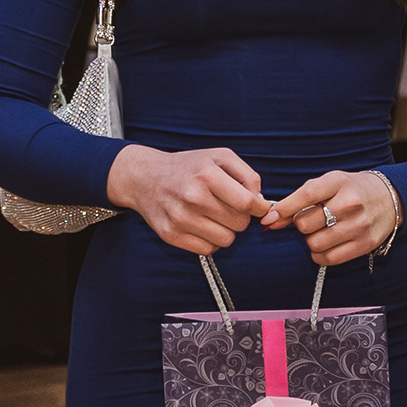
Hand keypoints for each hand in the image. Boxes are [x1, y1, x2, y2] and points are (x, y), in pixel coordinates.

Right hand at [107, 143, 264, 254]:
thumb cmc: (188, 167)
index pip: (247, 203)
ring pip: (226, 240)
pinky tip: (202, 225)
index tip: (258, 207)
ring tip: (214, 216)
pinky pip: (207, 249)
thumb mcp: (219, 156)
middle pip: (239, 223)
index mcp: (207, 175)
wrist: (145, 177)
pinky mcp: (171, 235)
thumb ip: (247, 175)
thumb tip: (261, 201)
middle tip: (228, 206)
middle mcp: (193, 198)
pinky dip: (210, 240)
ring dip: (226, 230)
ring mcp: (180, 218)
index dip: (259, 208)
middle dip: (240, 216)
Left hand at [264, 169, 400, 268]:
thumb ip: (300, 199)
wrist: (389, 198)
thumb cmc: (351, 190)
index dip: (284, 208)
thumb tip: (270, 219)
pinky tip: (327, 244)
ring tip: (322, 231)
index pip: (307, 195)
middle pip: (306, 224)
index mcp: (338, 182)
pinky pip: (329, 259)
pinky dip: (320, 255)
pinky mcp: (364, 245)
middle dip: (302, 225)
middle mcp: (350, 203)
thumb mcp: (329, 184)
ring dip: (312, 240)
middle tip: (312, 220)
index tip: (268, 218)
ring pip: (315, 244)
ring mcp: (359, 225)